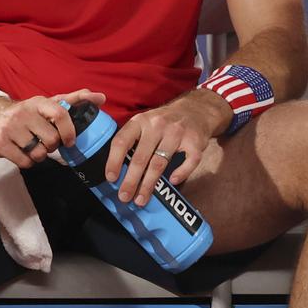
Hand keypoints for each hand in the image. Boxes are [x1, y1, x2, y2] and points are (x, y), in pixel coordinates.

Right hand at [0, 89, 106, 168]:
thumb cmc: (28, 113)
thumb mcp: (48, 103)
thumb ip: (75, 100)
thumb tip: (101, 98)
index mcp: (38, 102)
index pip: (60, 113)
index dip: (69, 131)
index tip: (70, 141)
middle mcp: (23, 113)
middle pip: (51, 140)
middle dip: (52, 145)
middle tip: (46, 141)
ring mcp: (10, 129)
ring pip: (39, 153)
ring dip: (40, 154)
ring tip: (34, 146)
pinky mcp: (0, 144)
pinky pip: (25, 162)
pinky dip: (28, 161)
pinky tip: (24, 152)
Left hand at [105, 92, 229, 206]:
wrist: (196, 109)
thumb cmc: (165, 122)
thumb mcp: (145, 123)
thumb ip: (132, 141)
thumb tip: (118, 170)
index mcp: (140, 121)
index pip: (122, 141)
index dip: (114, 161)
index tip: (111, 178)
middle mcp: (157, 125)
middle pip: (141, 158)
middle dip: (131, 181)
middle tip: (124, 197)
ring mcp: (177, 133)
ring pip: (160, 163)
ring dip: (149, 184)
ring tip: (141, 198)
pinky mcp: (195, 141)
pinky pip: (188, 162)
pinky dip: (181, 173)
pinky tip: (173, 181)